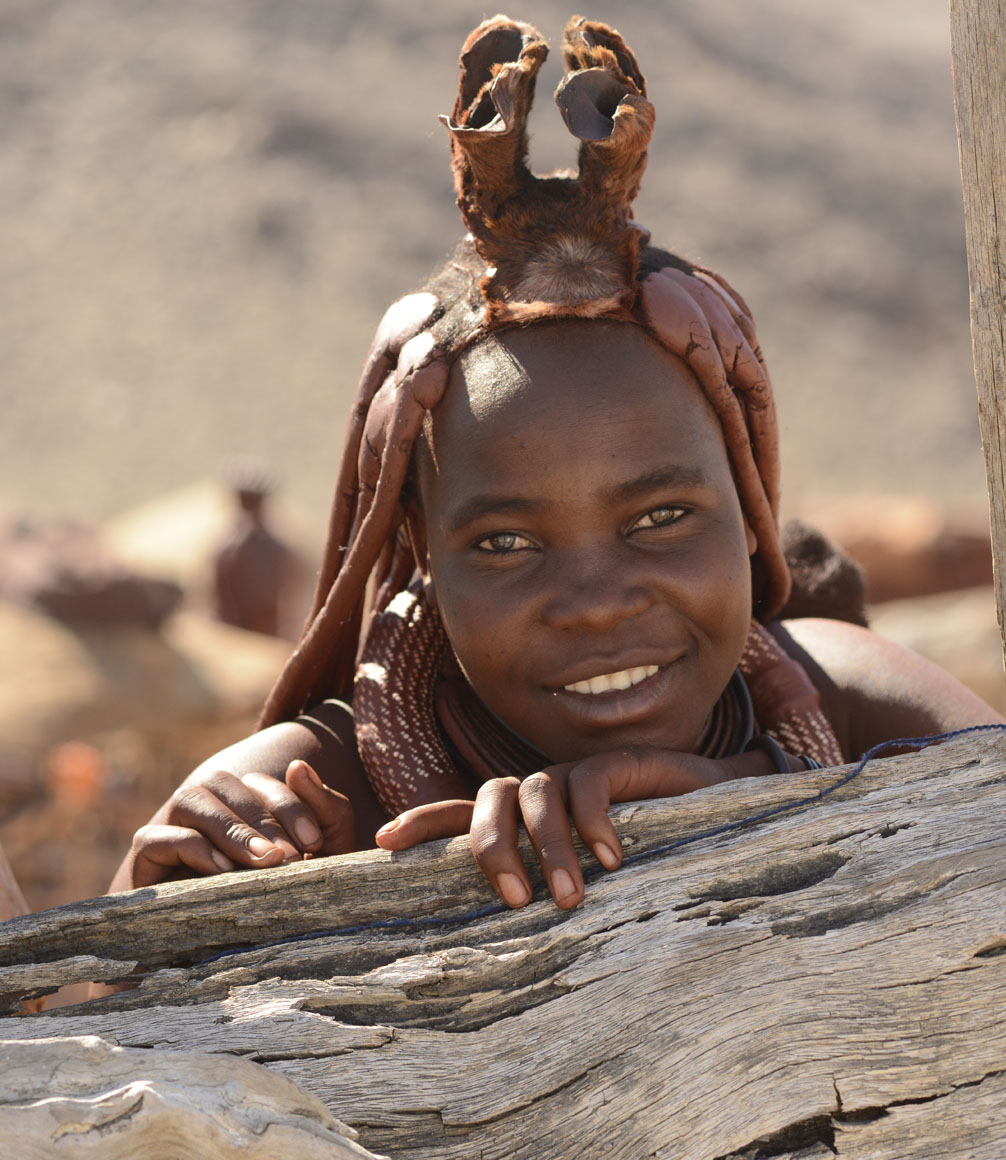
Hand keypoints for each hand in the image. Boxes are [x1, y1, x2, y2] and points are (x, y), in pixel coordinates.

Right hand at [126, 760, 355, 887]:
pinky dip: (191, 846)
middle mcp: (204, 810)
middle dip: (261, 817)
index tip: (314, 842)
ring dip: (230, 827)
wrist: (237, 959)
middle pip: (224, 782)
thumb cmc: (284, 904)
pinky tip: (222, 872)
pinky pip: (156, 838)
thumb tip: (299, 766)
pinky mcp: (145, 862)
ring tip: (261, 861)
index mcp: (241, 804)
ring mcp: (171, 830)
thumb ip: (325, 810)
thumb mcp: (319, 860)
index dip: (289, 805)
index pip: (260, 783)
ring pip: (190, 799)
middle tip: (288, 856)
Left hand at [376, 746, 776, 909]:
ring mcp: (578, 773)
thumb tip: (505, 959)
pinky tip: (613, 857)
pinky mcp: (619, 763)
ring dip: (547, 847)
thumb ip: (550, 900)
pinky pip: (588, 781)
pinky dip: (591, 820)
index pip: (462, 810)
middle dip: (489, 846)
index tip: (383, 843)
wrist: (715, 817)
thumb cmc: (646, 862)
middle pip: (489, 797)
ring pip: (537, 792)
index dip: (423, 823)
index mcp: (525, 818)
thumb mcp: (589, 886)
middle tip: (512, 899)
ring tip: (570, 897)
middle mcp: (543, 791)